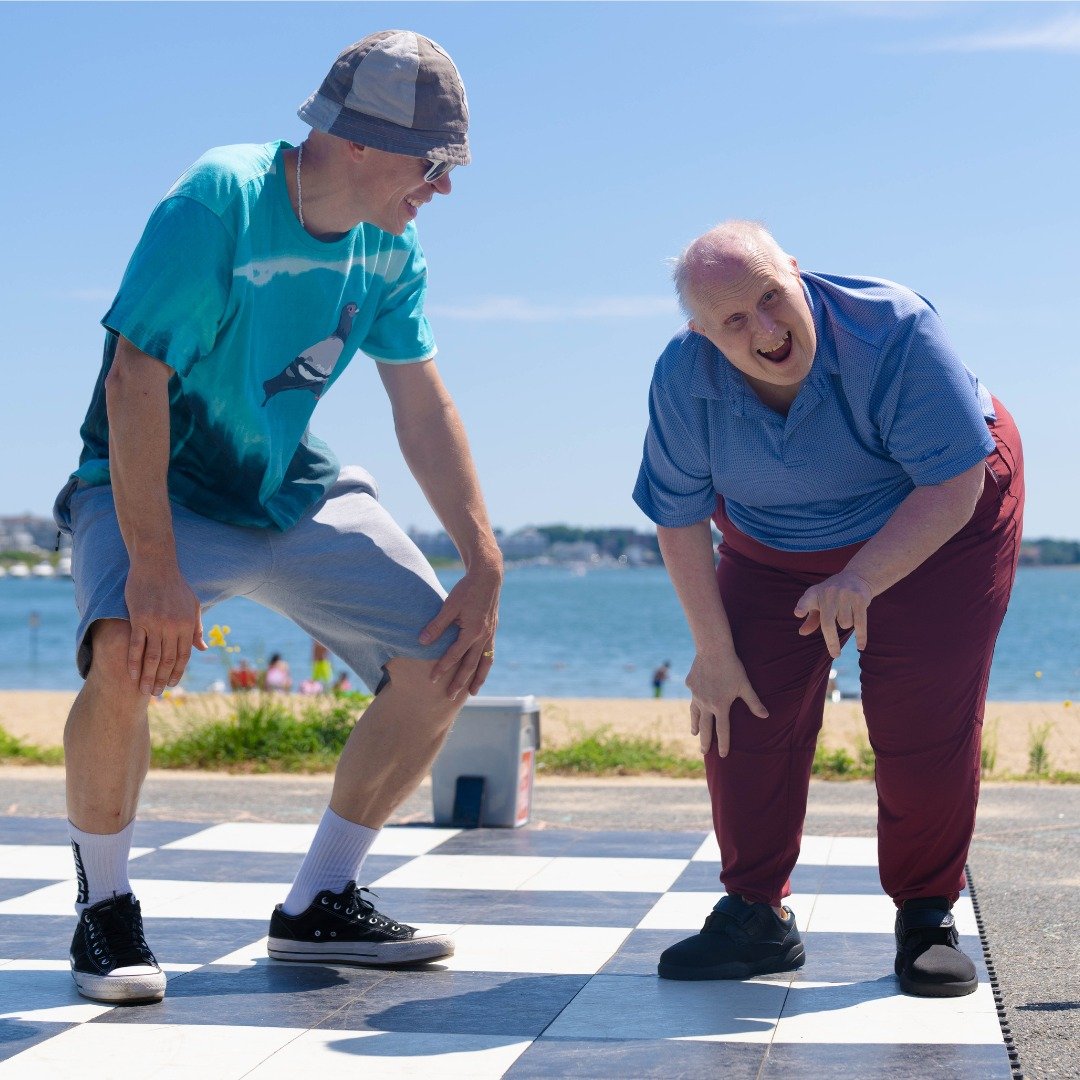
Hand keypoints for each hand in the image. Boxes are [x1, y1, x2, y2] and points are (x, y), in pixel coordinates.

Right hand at [124, 562, 206, 695]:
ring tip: (145, 691)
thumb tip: (203, 649)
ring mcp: (156, 624)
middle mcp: (174, 627)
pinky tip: (132, 675)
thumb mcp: (193, 605)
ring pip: (153, 657)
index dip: (177, 672)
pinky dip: (134, 662)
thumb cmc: (176, 585)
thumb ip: (197, 629)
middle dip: (163, 679)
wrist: (156, 564)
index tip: (172, 685)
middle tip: (157, 694)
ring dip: (149, 676)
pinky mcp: (139, 619)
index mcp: (188, 625)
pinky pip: (137, 646)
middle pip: (168, 660)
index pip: (184, 656)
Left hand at [420, 565, 501, 697]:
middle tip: (450, 696)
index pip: (454, 656)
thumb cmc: (466, 589)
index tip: (432, 680)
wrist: (488, 576)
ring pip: (484, 662)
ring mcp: (490, 634)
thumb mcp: (449, 606)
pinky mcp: (492, 630)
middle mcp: (483, 636)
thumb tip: (422, 642)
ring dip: (478, 679)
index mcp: (472, 631)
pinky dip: (485, 665)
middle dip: (460, 682)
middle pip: (470, 665)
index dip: (442, 668)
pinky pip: (490, 653)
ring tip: (472, 693)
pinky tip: (481, 671)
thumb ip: (437, 625)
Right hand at [686, 649, 768, 756]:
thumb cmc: (732, 667)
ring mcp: (696, 694)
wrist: (713, 649)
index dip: (723, 744)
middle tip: (703, 752)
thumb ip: (754, 702)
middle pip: (705, 727)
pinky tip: (695, 701)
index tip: (722, 755)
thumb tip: (766, 716)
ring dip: (695, 725)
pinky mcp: (690, 684)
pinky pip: (692, 695)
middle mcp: (706, 704)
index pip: (722, 730)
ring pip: (694, 714)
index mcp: (720, 706)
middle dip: (705, 741)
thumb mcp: (745, 686)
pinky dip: (694, 701)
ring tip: (694, 733)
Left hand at [794, 569, 874, 657]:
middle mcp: (829, 593)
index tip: (798, 613)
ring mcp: (845, 596)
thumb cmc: (832, 595)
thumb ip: (811, 618)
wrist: (856, 577)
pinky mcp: (860, 599)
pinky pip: (860, 623)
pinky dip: (861, 636)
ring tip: (847, 613)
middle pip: (828, 624)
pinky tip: (860, 646)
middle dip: (832, 642)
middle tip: (835, 655)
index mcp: (814, 594)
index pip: (806, 600)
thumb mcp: (818, 602)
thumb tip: (802, 632)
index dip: (802, 607)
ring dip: (847, 625)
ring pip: (845, 624)